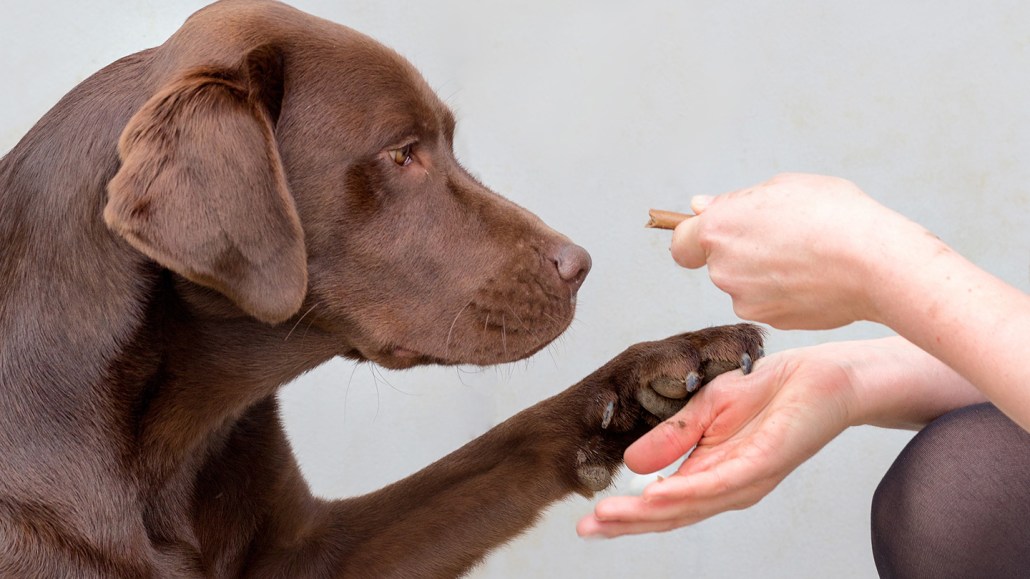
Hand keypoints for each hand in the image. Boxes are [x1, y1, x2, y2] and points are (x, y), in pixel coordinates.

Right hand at [577, 344, 855, 537]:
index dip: (625, 514)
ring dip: (645, 513)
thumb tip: (631, 464)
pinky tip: (653, 494)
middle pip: (670, 514)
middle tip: (586, 530)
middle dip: (626, 523)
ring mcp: (745, 480)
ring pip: (688, 505)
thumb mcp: (705, 408)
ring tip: (608, 517)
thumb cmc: (769, 390)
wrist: (821, 375)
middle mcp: (727, 487)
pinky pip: (717, 483)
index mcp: (710, 474)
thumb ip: (671, 437)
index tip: (588, 522)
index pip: (662, 503)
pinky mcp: (762, 464)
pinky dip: (683, 491)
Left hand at [669, 173, 925, 328]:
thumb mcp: (783, 186)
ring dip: (765, 273)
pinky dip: (785, 292)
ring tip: (807, 256)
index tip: (715, 234)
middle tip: (785, 235)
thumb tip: (701, 208)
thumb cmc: (834, 215)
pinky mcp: (771, 320)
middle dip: (743, 251)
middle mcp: (723, 270)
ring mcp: (746, 300)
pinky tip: (815, 278)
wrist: (875, 264)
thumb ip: (735, 201)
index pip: (681, 244)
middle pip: (720, 263)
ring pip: (746, 285)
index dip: (695, 238)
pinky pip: (769, 302)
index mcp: (719, 230)